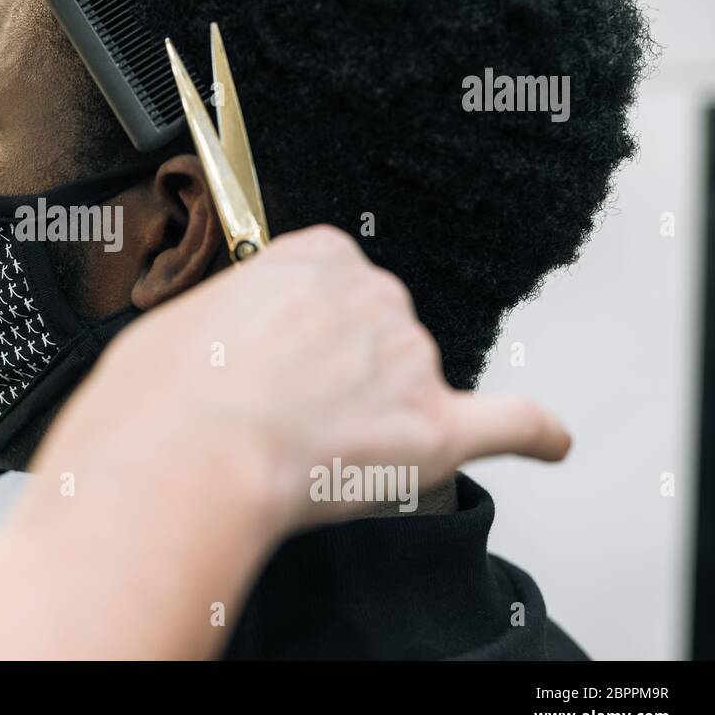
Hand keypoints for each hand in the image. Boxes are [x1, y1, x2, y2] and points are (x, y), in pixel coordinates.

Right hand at [36, 225, 570, 538]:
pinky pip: (509, 423)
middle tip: (284, 417)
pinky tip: (549, 439)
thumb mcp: (178, 320)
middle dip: (345, 371)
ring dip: (380, 415)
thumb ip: (233, 320)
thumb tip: (235, 348)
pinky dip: (532, 432)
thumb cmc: (165, 395)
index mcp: (316, 256)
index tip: (285, 358)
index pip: (339, 283)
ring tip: (308, 451)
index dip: (310, 330)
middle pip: (381, 331)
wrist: (185, 458)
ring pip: (415, 385)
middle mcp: (373, 294)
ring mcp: (410, 359)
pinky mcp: (435, 430)